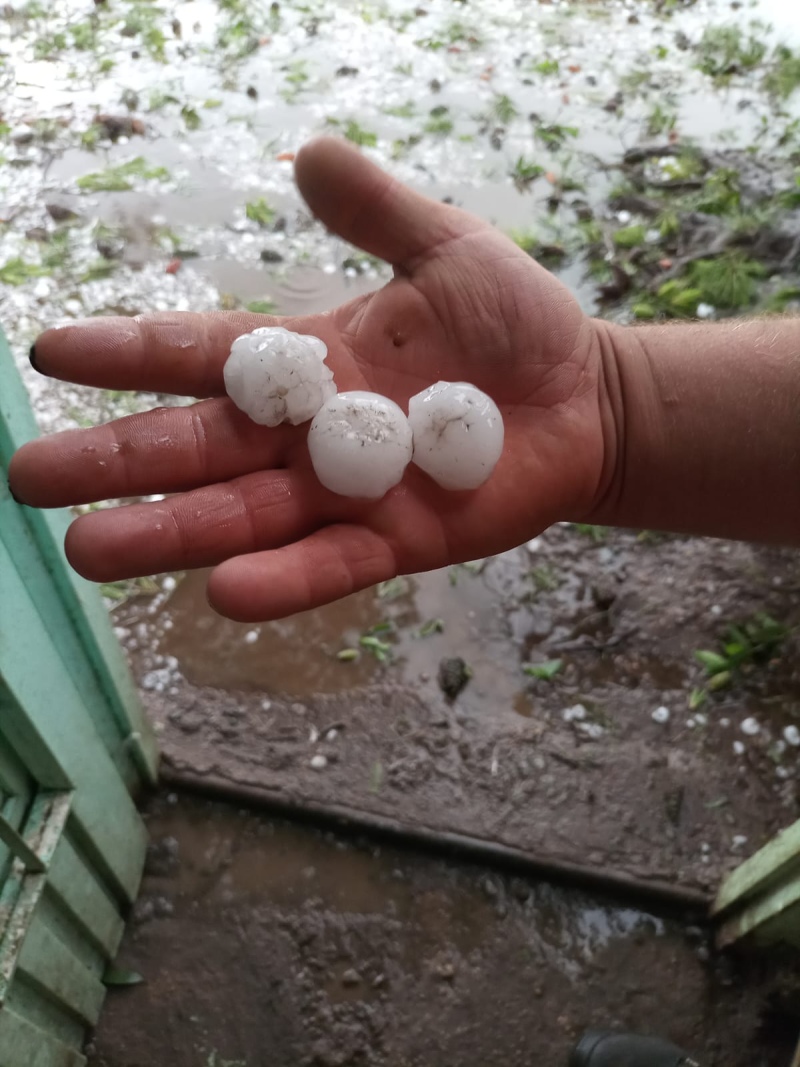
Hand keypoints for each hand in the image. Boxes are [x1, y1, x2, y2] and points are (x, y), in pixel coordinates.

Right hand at [9, 137, 613, 620]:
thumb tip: (309, 153)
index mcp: (312, 360)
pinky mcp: (400, 541)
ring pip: (245, 517)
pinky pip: (332, 565)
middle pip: (198, 448)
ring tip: (89, 553)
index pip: (205, 354)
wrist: (588, 400)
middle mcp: (311, 434)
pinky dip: (283, 579)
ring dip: (169, 534)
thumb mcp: (448, 251)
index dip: (131, 354)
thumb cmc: (516, 326)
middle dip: (117, 463)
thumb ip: (378, 213)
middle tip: (30, 479)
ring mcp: (351, 494)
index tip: (51, 350)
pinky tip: (225, 591)